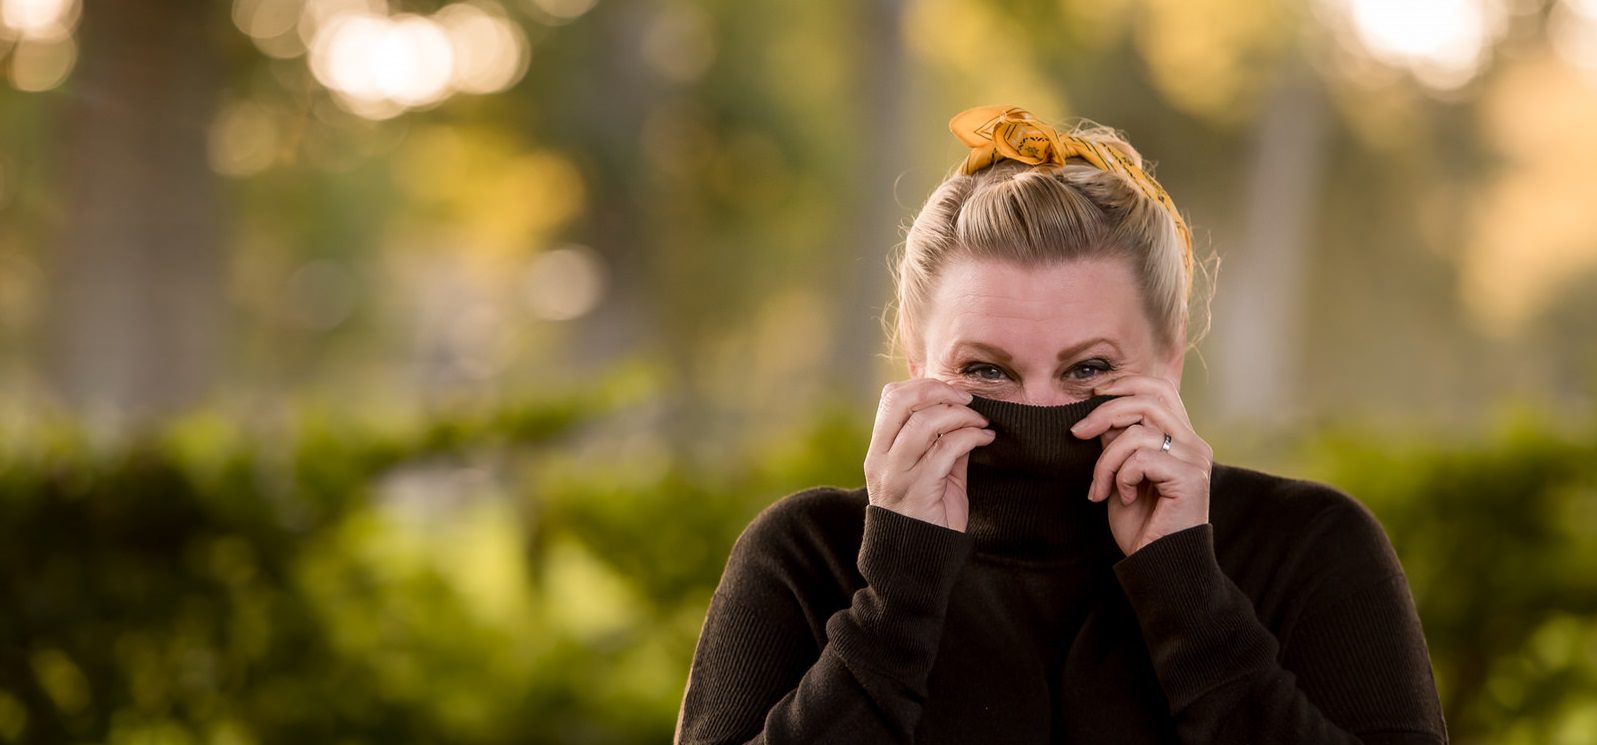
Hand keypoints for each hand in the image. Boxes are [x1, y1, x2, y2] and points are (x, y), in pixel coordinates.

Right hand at [863, 379, 994, 531]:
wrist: (917, 562)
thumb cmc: (926, 517)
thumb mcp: (930, 473)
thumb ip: (941, 443)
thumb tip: (964, 414)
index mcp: (879, 450)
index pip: (891, 398)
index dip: (923, 386)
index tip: (953, 392)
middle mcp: (881, 459)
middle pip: (902, 401)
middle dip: (940, 391)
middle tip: (969, 400)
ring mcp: (897, 474)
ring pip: (924, 422)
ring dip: (960, 415)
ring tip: (981, 422)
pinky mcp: (919, 490)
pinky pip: (945, 449)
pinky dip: (970, 436)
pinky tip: (985, 438)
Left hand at [1070, 375, 1211, 554]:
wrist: (1156, 563)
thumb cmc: (1141, 523)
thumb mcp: (1121, 473)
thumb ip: (1118, 441)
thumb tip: (1100, 413)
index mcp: (1181, 437)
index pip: (1159, 388)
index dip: (1124, 384)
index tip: (1091, 396)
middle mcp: (1194, 443)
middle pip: (1147, 400)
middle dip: (1104, 413)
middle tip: (1077, 433)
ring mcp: (1195, 458)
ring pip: (1137, 432)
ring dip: (1106, 460)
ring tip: (1101, 487)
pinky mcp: (1190, 476)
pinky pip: (1141, 458)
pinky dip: (1121, 477)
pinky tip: (1125, 498)